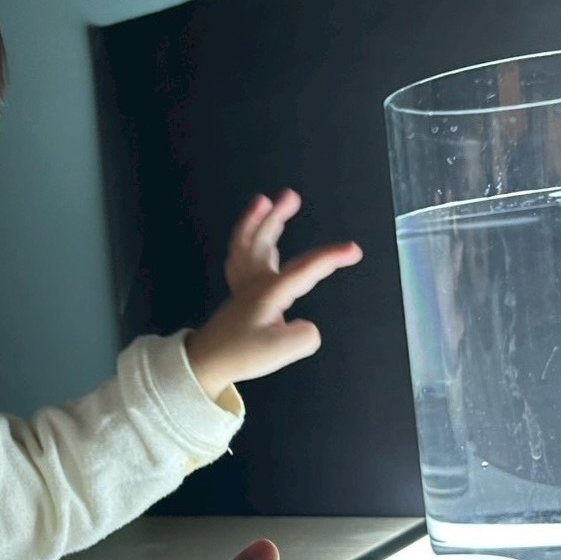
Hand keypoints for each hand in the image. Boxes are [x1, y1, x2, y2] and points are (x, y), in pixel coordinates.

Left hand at [185, 188, 362, 399]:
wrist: (206, 363)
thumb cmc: (241, 355)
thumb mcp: (282, 350)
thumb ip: (305, 336)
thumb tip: (308, 327)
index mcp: (270, 291)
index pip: (306, 268)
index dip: (331, 257)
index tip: (354, 250)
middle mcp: (256, 283)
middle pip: (266, 240)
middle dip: (280, 217)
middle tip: (291, 196)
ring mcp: (244, 288)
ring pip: (247, 245)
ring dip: (255, 221)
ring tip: (262, 202)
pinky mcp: (238, 298)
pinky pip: (239, 260)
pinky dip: (243, 244)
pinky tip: (249, 242)